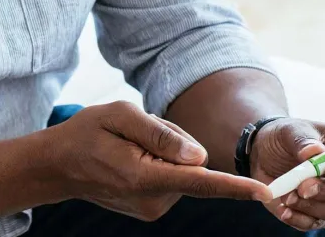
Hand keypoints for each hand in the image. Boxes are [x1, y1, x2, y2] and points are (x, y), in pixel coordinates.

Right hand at [44, 101, 270, 221]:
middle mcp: (153, 200)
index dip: (235, 186)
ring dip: (165, 154)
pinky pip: (173, 179)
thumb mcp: (118, 115)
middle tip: (135, 133)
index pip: (199, 182)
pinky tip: (130, 159)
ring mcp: (153, 208)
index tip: (266, 193)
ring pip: (184, 171)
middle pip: (192, 165)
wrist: (58, 165)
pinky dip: (159, 164)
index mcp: (144, 176)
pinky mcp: (152, 208)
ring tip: (128, 147)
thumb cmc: (85, 134)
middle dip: (175, 143)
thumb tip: (201, 157)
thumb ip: (161, 134)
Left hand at [251, 118, 324, 231]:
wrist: (263, 153)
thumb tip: (314, 151)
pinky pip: (315, 223)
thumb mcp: (290, 130)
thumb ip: (302, 140)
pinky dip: (300, 219)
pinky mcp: (320, 214)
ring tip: (287, 197)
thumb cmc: (285, 137)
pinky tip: (285, 211)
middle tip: (303, 188)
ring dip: (311, 206)